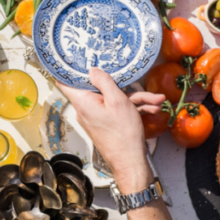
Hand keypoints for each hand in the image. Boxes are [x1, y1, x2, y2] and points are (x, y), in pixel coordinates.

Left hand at [56, 69, 162, 192]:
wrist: (130, 161)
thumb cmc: (123, 134)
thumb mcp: (117, 101)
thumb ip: (104, 82)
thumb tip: (92, 70)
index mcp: (83, 102)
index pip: (65, 83)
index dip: (68, 70)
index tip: (74, 58)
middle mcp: (86, 109)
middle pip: (98, 89)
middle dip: (121, 86)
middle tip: (137, 85)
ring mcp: (95, 117)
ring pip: (112, 99)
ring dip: (135, 99)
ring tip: (155, 101)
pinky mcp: (105, 123)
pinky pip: (116, 110)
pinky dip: (133, 108)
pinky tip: (151, 109)